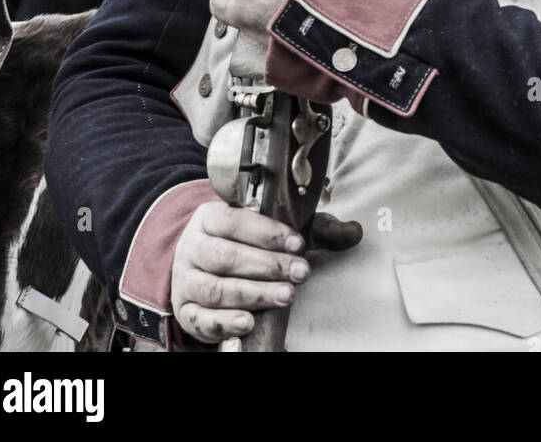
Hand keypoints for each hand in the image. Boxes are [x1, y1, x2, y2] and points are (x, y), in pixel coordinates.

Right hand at [170, 203, 361, 343]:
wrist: (200, 264)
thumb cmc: (243, 244)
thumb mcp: (274, 231)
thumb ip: (313, 230)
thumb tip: (354, 232)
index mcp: (210, 218)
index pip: (235, 221)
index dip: (267, 233)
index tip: (298, 243)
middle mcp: (193, 247)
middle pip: (226, 257)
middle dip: (267, 266)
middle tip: (298, 273)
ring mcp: (186, 280)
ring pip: (216, 289)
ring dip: (253, 294)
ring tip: (284, 297)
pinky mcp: (186, 311)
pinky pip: (200, 319)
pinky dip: (224, 322)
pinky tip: (247, 322)